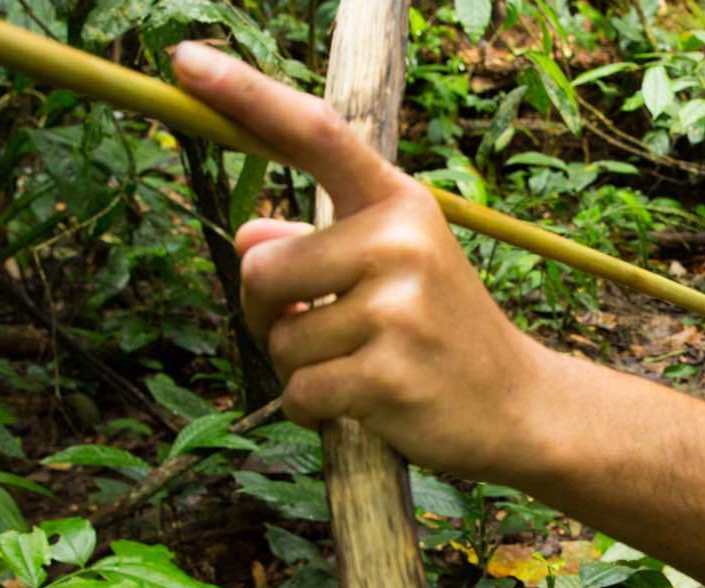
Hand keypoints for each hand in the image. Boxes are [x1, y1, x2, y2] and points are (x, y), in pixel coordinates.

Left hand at [173, 42, 554, 477]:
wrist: (520, 404)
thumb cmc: (443, 331)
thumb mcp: (396, 269)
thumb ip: (319, 244)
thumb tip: (247, 238)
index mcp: (400, 204)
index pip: (316, 133)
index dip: (244, 96)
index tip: (184, 61)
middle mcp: (401, 243)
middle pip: (264, 270)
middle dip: (268, 313)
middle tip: (317, 332)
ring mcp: (397, 310)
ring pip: (280, 340)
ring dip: (298, 367)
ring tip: (356, 369)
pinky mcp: (388, 375)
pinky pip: (300, 391)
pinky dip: (311, 407)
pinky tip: (356, 406)